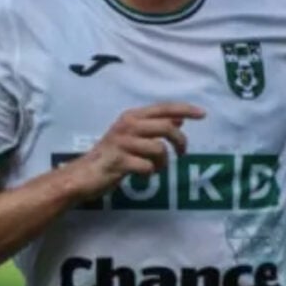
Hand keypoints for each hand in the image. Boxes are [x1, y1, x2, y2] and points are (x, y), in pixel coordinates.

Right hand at [61, 102, 205, 199]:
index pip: (163, 108)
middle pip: (166, 127)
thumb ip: (154, 127)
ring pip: (159, 149)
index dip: (184, 109)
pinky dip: (149, 174)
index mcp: (131, 117)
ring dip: (162, 163)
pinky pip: (147, 167)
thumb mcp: (132, 137)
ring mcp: (123, 143)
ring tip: (155, 169)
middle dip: (179, 142)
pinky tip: (142, 177)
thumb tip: (179, 120)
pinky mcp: (120, 161)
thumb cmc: (110, 155)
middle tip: (182, 154)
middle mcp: (127, 126)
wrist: (83, 175)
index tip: (202, 114)